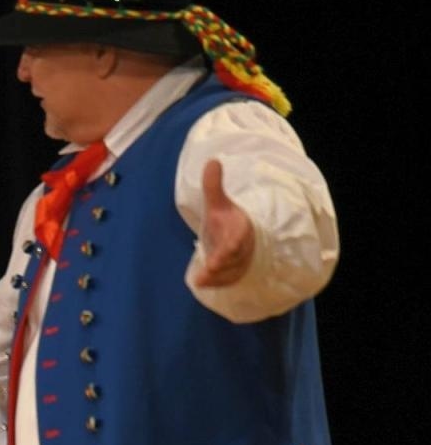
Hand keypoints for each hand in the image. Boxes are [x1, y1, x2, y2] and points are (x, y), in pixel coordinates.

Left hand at [193, 159, 255, 287]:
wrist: (237, 235)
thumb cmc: (226, 219)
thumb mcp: (217, 203)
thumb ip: (213, 186)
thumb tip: (211, 160)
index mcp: (241, 227)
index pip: (240, 235)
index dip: (234, 242)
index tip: (227, 248)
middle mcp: (243, 245)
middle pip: (236, 256)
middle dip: (224, 262)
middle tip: (210, 268)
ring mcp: (240, 260)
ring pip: (232, 270)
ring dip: (217, 276)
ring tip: (201, 279)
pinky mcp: (235, 272)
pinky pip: (228, 280)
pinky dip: (216, 283)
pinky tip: (200, 284)